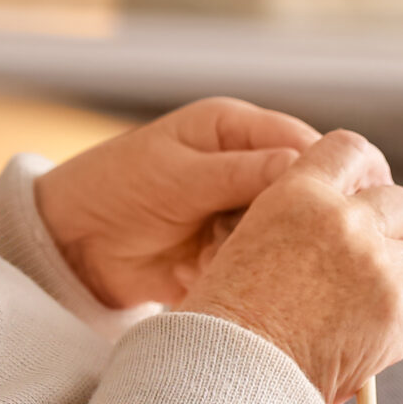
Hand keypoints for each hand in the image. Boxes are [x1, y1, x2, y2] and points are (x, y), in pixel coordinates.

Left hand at [33, 97, 321, 309]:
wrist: (70, 245)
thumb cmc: (114, 188)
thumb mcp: (176, 175)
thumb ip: (240, 173)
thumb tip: (303, 168)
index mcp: (235, 129)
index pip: (303, 144)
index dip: (324, 174)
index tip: (331, 205)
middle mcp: (246, 167)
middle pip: (304, 193)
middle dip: (292, 220)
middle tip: (263, 238)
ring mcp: (240, 212)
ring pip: (286, 235)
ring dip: (262, 251)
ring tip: (217, 255)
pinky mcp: (231, 252)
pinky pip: (260, 266)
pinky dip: (241, 273)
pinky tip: (202, 272)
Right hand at [178, 131, 402, 403]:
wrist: (231, 377)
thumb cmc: (224, 323)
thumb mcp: (248, 243)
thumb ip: (298, 223)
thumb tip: (341, 224)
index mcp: (298, 194)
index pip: (351, 150)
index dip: (367, 172)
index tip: (369, 193)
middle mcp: (343, 219)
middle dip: (396, 233)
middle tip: (375, 266)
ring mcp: (376, 264)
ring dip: (399, 289)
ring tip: (360, 321)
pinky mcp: (397, 311)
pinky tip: (370, 350)